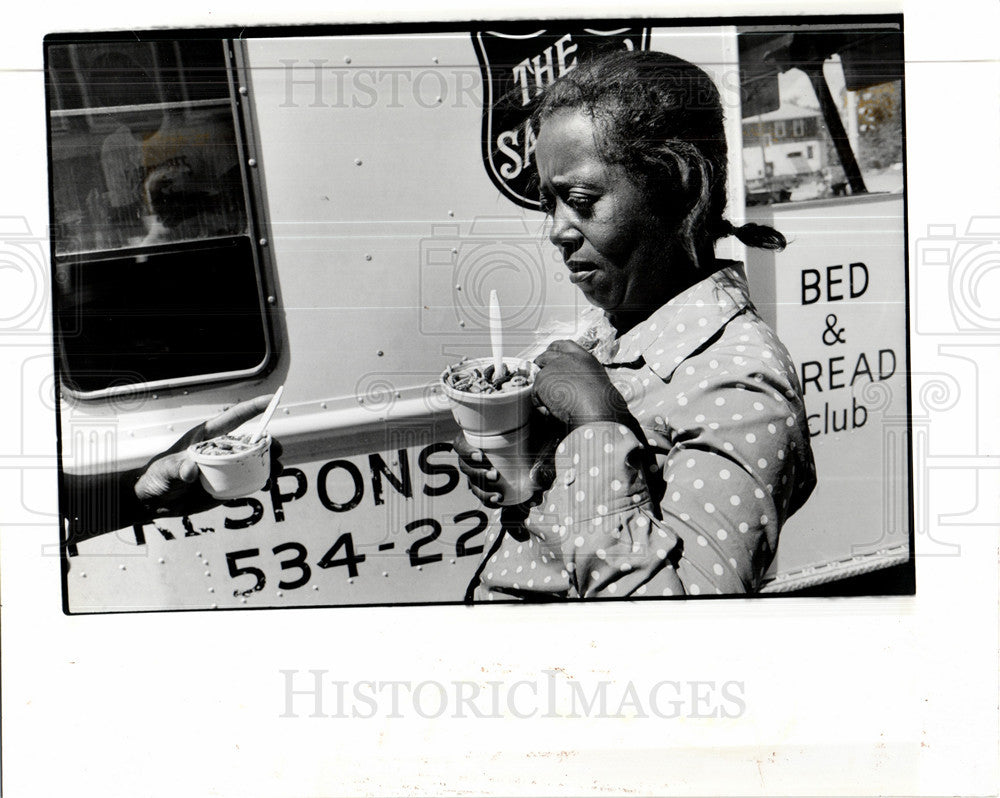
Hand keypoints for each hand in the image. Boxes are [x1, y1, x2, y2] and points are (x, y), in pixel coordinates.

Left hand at [134, 394, 283, 517]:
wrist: (155, 500)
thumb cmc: (158, 476)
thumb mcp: (167, 470)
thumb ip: (179, 469)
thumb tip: (190, 471)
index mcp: (208, 436)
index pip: (234, 417)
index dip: (254, 407)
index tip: (273, 399)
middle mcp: (220, 449)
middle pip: (250, 440)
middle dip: (268, 443)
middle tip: (278, 451)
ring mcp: (225, 467)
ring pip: (253, 461)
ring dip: (268, 463)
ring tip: (276, 471)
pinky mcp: (227, 484)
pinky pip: (249, 480)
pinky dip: (261, 481)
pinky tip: (266, 486)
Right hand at [454, 414, 565, 507]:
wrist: (528, 444)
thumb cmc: (520, 429)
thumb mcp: (525, 420)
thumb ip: (534, 415)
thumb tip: (543, 410)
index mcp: (472, 438)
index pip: (460, 445)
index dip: (466, 451)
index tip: (480, 456)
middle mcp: (470, 457)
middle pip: (466, 468)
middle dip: (478, 474)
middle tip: (494, 475)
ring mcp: (477, 472)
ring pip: (473, 485)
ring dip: (483, 491)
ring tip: (498, 495)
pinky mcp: (486, 485)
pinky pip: (483, 495)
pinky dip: (489, 500)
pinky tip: (499, 501)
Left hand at [533, 340, 630, 429]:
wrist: (596, 409)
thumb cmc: (601, 403)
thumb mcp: (596, 382)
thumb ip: (581, 376)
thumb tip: (573, 384)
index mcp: (583, 358)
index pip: (564, 346)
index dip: (555, 351)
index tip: (551, 356)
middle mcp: (567, 358)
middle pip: (546, 355)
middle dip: (541, 364)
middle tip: (542, 379)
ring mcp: (553, 367)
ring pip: (539, 376)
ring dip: (543, 389)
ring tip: (555, 403)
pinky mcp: (542, 379)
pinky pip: (536, 394)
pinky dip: (541, 404)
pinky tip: (554, 409)